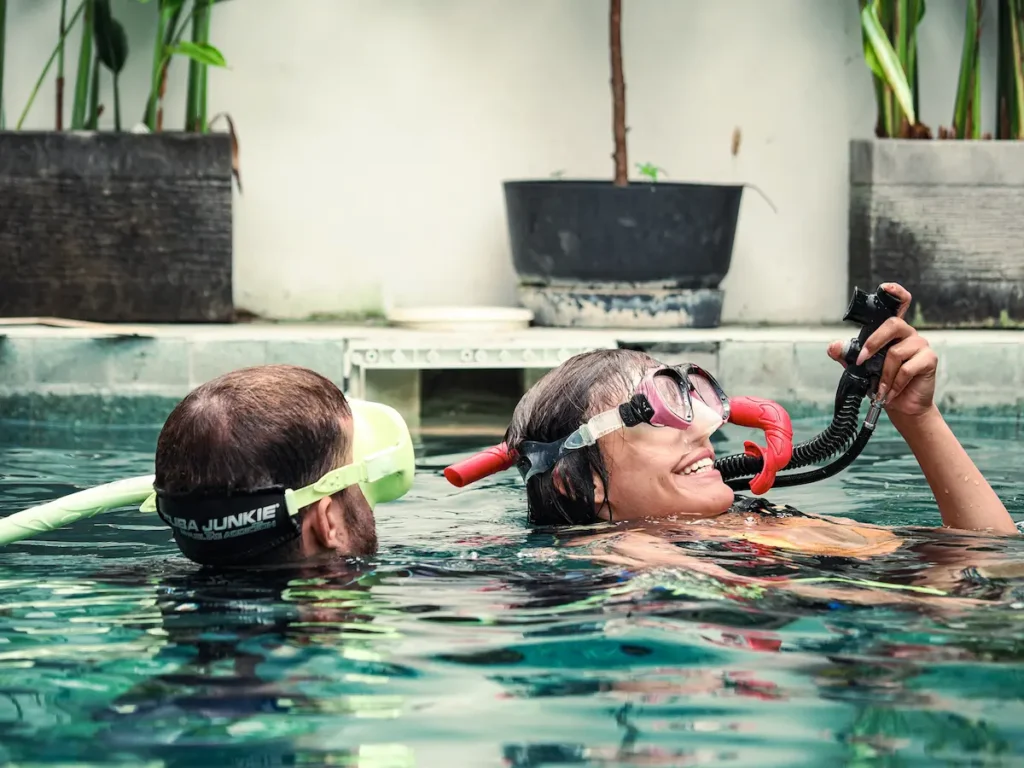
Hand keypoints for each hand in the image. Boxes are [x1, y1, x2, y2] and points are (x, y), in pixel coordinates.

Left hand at [827, 283, 937, 416]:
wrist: (902, 406)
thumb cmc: (883, 383)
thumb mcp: (861, 368)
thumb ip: (848, 355)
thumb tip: (834, 346)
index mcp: (892, 332)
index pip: (898, 305)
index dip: (895, 293)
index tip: (885, 287)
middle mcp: (908, 334)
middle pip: (892, 324)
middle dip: (873, 343)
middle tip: (863, 361)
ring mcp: (921, 345)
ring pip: (896, 353)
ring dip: (883, 375)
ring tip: (880, 388)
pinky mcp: (929, 360)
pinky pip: (906, 368)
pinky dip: (894, 383)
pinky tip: (891, 392)